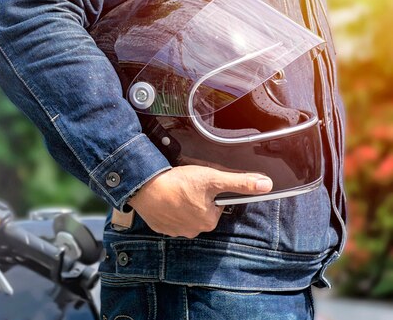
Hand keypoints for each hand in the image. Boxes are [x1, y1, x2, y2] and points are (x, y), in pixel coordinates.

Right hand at [127, 166, 272, 237]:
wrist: (144, 186)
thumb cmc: (177, 182)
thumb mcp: (213, 177)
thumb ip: (240, 182)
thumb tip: (266, 185)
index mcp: (208, 220)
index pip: (217, 204)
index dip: (210, 191)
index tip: (199, 183)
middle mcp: (193, 230)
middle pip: (201, 210)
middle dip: (196, 198)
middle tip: (186, 184)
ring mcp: (174, 230)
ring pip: (184, 214)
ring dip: (181, 204)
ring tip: (174, 190)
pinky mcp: (160, 227)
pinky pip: (168, 218)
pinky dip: (167, 208)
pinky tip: (164, 197)